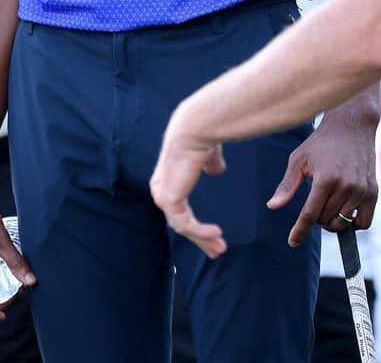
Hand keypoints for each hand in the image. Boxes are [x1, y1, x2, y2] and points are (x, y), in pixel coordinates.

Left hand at [150, 113, 228, 259]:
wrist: (194, 130)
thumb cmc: (202, 137)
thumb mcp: (208, 155)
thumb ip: (210, 164)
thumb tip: (217, 170)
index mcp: (167, 180)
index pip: (179, 209)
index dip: (195, 224)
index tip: (215, 234)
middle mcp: (161, 190)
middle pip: (180, 223)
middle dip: (200, 238)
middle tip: (217, 250)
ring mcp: (163, 196)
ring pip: (183, 227)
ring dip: (202, 239)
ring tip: (220, 248)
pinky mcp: (169, 200)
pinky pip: (186, 224)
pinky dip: (201, 232)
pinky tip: (216, 233)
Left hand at [266, 110, 378, 245]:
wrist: (352, 126)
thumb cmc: (321, 142)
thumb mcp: (299, 158)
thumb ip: (287, 185)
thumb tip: (272, 206)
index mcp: (325, 179)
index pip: (310, 214)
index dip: (299, 230)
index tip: (292, 242)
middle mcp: (346, 187)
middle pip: (325, 220)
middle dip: (316, 217)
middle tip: (315, 201)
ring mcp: (361, 190)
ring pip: (342, 224)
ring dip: (332, 220)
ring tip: (327, 204)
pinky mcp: (373, 192)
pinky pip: (364, 223)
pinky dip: (353, 224)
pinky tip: (345, 212)